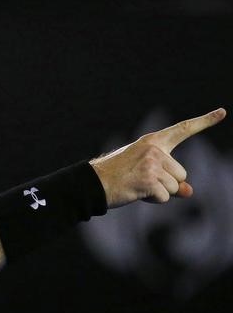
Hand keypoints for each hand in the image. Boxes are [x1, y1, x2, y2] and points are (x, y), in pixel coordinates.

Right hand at [90, 108, 225, 207]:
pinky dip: (153, 200)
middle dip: (167, 184)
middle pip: (181, 174)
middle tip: (140, 181)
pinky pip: (164, 197)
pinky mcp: (149, 180)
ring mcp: (151, 164)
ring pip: (175, 187)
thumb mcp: (145, 173)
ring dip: (159, 192)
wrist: (92, 183)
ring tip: (136, 186)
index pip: (182, 129)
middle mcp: (154, 150)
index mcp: (152, 141)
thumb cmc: (117, 177)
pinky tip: (135, 192)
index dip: (204, 121)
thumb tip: (190, 192)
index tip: (223, 112)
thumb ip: (170, 180)